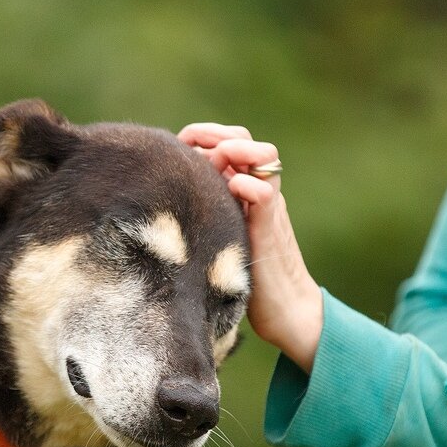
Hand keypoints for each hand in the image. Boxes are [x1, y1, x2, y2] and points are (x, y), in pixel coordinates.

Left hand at [179, 123, 323, 372]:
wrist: (286, 310)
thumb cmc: (248, 279)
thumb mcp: (220, 238)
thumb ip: (204, 216)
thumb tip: (159, 205)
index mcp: (244, 191)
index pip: (228, 141)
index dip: (202, 136)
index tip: (176, 146)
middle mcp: (258, 192)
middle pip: (244, 139)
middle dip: (215, 135)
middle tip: (191, 148)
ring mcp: (268, 208)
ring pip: (263, 156)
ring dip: (235, 150)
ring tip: (215, 162)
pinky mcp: (271, 230)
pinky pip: (265, 194)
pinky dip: (246, 186)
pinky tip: (229, 192)